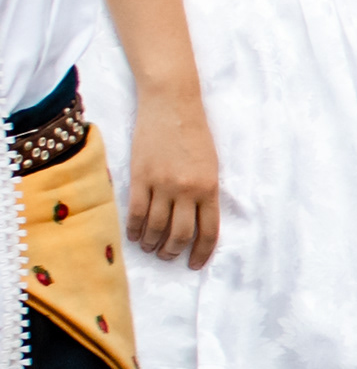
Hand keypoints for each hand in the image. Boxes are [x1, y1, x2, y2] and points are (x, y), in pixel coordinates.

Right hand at [125, 92, 220, 268]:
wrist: (172, 104)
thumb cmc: (194, 133)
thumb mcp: (211, 164)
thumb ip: (205, 192)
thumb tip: (198, 220)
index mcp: (210, 187)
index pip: (209, 231)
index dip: (201, 252)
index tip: (194, 265)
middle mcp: (187, 190)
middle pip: (181, 234)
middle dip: (174, 252)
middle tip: (168, 257)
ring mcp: (162, 184)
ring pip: (157, 227)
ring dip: (153, 243)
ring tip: (150, 249)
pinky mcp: (140, 177)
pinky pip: (136, 213)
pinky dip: (135, 229)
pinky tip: (134, 236)